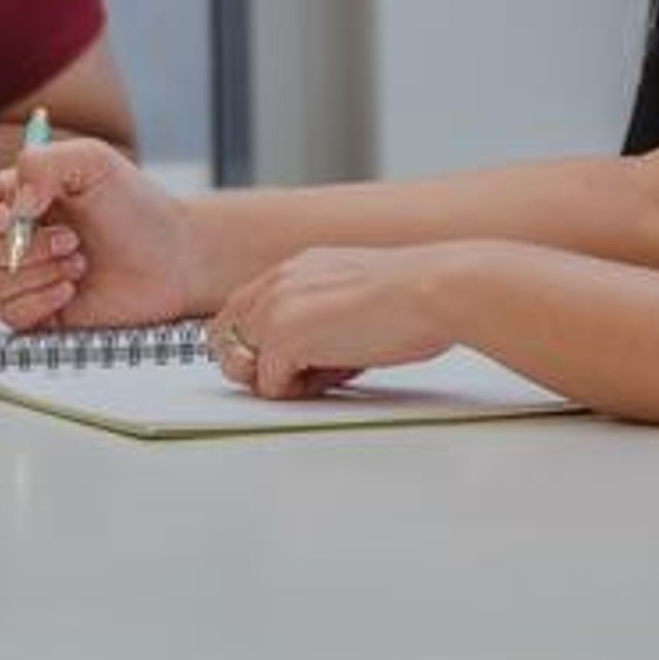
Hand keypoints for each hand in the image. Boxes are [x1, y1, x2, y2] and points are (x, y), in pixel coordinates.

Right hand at [0, 135, 206, 330]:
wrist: (174, 259)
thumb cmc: (138, 208)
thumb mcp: (93, 161)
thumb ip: (44, 163)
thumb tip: (13, 202)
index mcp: (14, 195)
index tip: (5, 218)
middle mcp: (11, 237)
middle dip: (22, 246)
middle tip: (69, 238)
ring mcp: (22, 276)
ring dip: (35, 273)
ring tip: (77, 261)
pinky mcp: (36, 311)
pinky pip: (9, 315)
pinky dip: (40, 301)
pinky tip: (71, 288)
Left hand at [210, 245, 453, 398]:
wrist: (434, 290)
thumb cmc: (414, 296)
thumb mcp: (354, 295)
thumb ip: (320, 314)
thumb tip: (314, 351)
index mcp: (295, 268)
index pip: (242, 310)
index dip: (257, 344)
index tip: (286, 363)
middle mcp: (277, 282)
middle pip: (224, 337)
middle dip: (254, 364)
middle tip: (301, 374)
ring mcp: (275, 310)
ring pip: (242, 363)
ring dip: (277, 378)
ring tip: (327, 370)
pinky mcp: (283, 339)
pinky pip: (269, 385)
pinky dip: (299, 391)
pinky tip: (338, 374)